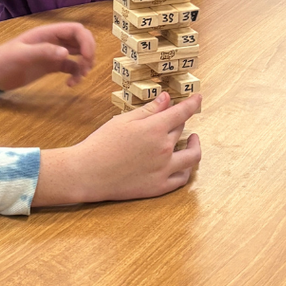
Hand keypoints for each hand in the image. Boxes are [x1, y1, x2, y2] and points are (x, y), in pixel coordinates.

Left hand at [0, 22, 95, 90]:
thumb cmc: (3, 61)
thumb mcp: (22, 56)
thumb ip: (43, 52)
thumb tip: (66, 53)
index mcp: (47, 33)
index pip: (76, 30)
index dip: (87, 41)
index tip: (87, 58)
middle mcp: (53, 41)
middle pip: (81, 41)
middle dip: (89, 53)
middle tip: (86, 68)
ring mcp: (52, 53)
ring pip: (78, 54)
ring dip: (84, 65)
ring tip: (78, 78)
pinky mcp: (50, 66)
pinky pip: (70, 67)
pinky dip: (75, 74)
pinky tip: (70, 84)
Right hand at [33, 92, 201, 205]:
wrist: (87, 173)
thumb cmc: (101, 144)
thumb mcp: (123, 121)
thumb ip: (148, 110)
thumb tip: (166, 99)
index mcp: (155, 129)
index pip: (182, 112)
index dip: (192, 103)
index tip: (198, 98)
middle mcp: (164, 148)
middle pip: (181, 130)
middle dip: (180, 122)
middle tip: (175, 119)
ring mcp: (164, 169)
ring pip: (192, 156)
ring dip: (195, 146)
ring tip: (193, 141)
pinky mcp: (159, 187)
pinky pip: (182, 179)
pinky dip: (186, 170)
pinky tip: (183, 164)